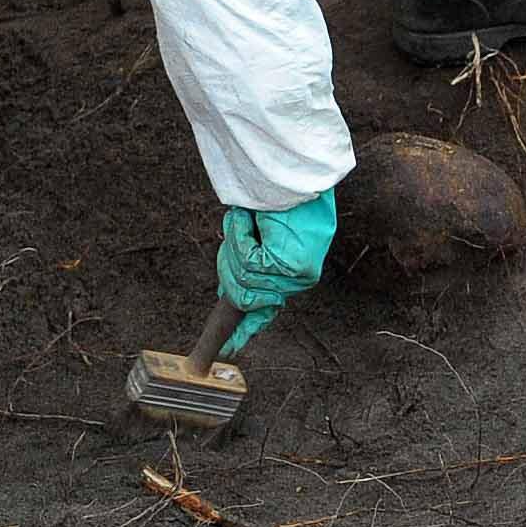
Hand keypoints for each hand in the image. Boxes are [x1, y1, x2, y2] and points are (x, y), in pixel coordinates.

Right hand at [215, 189, 337, 352]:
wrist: (300, 178)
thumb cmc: (281, 199)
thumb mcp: (259, 235)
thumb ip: (247, 262)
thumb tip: (225, 291)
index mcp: (291, 272)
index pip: (264, 310)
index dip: (243, 329)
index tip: (229, 349)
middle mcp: (296, 279)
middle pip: (240, 296)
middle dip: (228, 265)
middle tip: (237, 231)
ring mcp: (295, 276)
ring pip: (241, 278)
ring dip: (236, 245)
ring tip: (249, 220)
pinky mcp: (290, 267)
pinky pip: (248, 262)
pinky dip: (241, 237)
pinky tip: (252, 221)